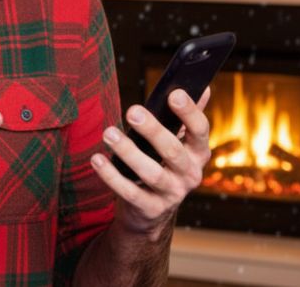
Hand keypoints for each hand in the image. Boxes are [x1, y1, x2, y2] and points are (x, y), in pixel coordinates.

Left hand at [90, 88, 211, 235]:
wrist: (151, 211)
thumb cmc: (163, 165)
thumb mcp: (179, 143)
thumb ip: (187, 118)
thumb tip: (203, 88)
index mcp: (198, 153)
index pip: (200, 130)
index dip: (189, 112)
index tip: (173, 93)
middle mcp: (190, 174)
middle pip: (173, 150)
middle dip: (153, 130)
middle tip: (132, 111)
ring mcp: (172, 194)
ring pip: (151, 172)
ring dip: (128, 152)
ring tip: (109, 134)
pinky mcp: (150, 209)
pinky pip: (129, 192)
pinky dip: (112, 176)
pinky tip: (97, 159)